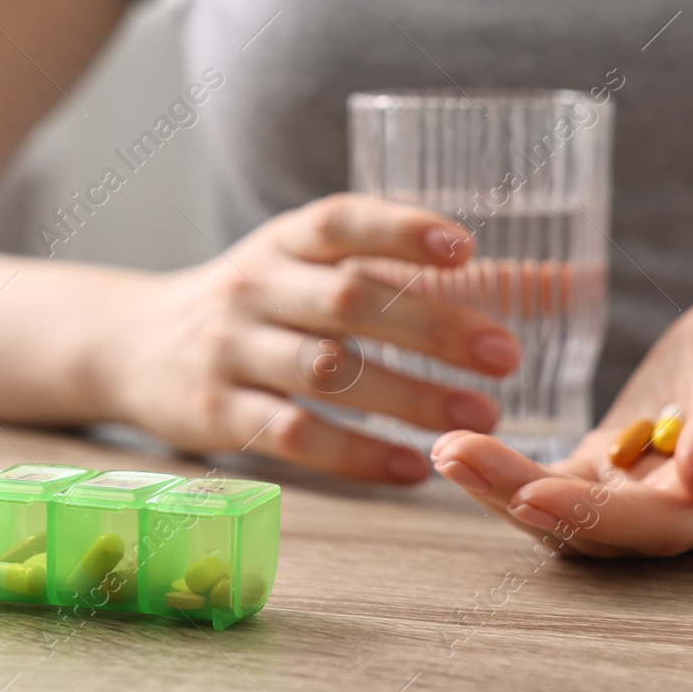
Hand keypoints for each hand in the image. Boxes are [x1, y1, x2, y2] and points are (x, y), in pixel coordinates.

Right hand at [99, 193, 522, 482]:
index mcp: (283, 241)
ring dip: (406, 396)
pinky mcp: (216, 412)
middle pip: (346, 300)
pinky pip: (292, 435)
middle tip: (506, 356)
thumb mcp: (313, 268)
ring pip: (324, 372)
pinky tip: (410, 470)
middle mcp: (253, 285)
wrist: (132, 342)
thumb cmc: (258, 302)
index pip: (340, 221)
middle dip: (431, 327)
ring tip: (479, 419)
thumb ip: (416, 273)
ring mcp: (230, 349)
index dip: (400, 229)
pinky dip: (356, 455)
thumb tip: (561, 285)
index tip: (466, 249)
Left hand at [431, 256, 692, 555]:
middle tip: (452, 454)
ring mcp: (660, 487)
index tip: (527, 492)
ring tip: (444, 448)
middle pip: (608, 528)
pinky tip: (465, 444)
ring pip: (576, 512)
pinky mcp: (626, 460)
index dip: (595, 514)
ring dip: (507, 488)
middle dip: (525, 498)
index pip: (669, 523)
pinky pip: (565, 481)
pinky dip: (516, 470)